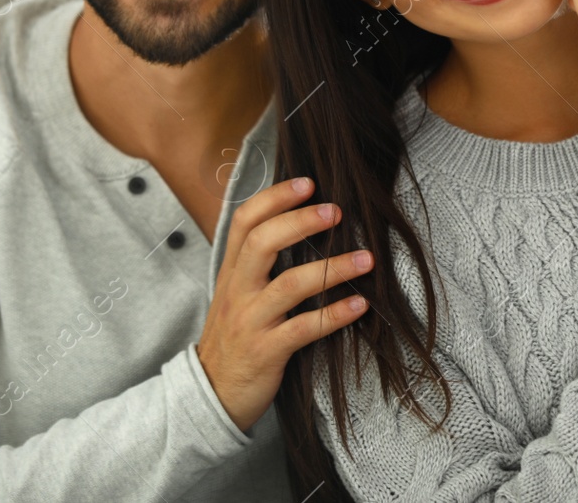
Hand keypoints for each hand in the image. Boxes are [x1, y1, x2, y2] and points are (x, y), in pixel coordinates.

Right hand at [197, 176, 372, 431]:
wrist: (210, 395)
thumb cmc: (233, 338)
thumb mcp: (234, 295)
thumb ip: (256, 264)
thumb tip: (297, 225)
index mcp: (231, 272)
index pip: (244, 222)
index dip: (274, 198)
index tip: (307, 182)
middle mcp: (237, 292)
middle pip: (262, 243)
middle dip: (300, 222)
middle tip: (337, 211)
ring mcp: (251, 321)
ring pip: (290, 285)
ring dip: (332, 268)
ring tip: (367, 258)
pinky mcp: (266, 352)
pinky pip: (304, 329)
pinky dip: (334, 315)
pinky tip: (360, 305)